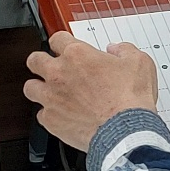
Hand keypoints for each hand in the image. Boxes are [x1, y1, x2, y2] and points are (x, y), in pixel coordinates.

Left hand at [24, 32, 157, 151]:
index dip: (62, 42)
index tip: (65, 48)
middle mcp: (58, 74)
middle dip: (41, 62)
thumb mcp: (139, 63)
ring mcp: (51, 98)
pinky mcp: (51, 120)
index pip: (57, 39)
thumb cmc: (130, 99)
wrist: (124, 131)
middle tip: (50, 67)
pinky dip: (49, 115)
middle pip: (34, 60)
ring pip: (30, 87)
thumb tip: (116, 50)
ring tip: (50, 93)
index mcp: (78, 55)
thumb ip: (124, 50)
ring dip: (39, 88)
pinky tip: (61, 116)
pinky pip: (41, 115)